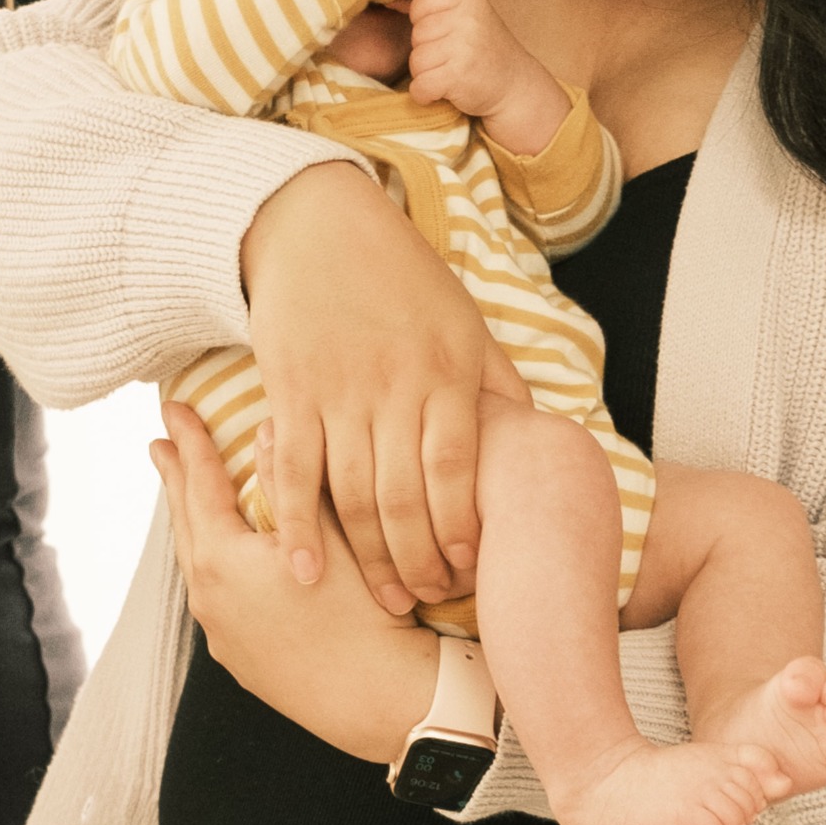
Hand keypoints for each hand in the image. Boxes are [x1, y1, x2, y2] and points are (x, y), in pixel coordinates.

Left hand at [153, 399, 436, 761]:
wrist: (380, 702)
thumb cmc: (364, 615)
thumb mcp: (329, 535)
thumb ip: (293, 478)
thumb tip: (267, 427)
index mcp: (223, 560)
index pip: (200, 484)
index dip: (191, 442)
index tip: (173, 409)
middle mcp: (210, 599)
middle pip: (187, 524)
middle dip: (176, 481)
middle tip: (163, 443)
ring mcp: (223, 634)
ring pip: (198, 565)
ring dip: (193, 526)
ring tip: (190, 499)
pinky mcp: (241, 660)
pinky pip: (216, 599)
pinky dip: (214, 566)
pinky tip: (227, 564)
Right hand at [238, 156, 523, 611]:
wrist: (315, 224)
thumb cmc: (401, 277)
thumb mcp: (464, 321)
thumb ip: (495, 384)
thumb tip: (536, 436)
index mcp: (445, 372)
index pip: (457, 469)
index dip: (462, 527)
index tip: (469, 571)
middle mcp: (393, 387)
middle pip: (407, 496)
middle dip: (420, 560)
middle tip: (428, 600)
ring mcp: (337, 392)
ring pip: (354, 495)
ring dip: (370, 557)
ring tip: (387, 600)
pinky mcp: (288, 393)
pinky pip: (292, 472)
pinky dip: (297, 527)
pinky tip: (306, 572)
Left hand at [402, 0, 569, 147]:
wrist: (516, 88)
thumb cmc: (486, 53)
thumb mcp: (472, 18)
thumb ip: (443, 10)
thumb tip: (396, 0)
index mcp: (469, 1)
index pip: (422, 2)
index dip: (423, 23)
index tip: (441, 38)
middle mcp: (468, 20)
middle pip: (416, 34)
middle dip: (425, 52)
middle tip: (449, 61)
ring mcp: (464, 48)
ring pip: (416, 61)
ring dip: (425, 75)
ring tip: (448, 76)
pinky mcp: (458, 76)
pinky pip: (420, 86)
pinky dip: (424, 95)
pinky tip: (440, 93)